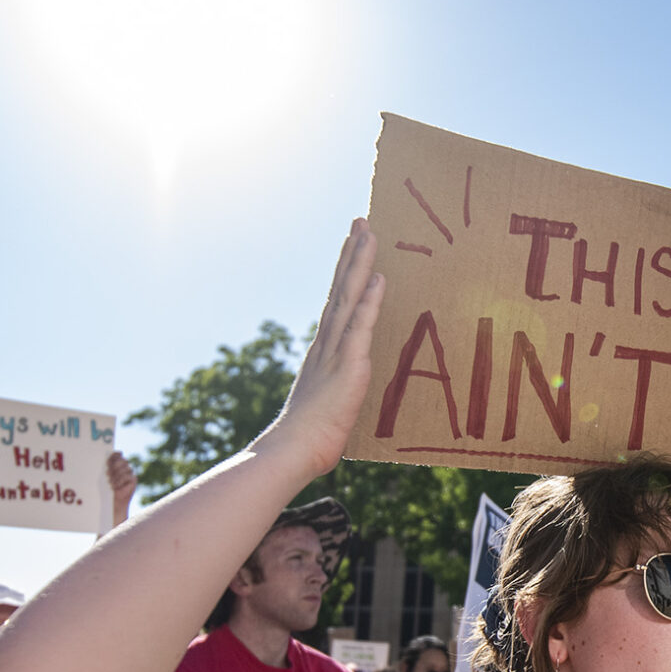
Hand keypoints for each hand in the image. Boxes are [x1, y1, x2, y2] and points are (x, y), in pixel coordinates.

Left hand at [107, 452, 137, 525]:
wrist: (114, 502)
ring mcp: (130, 473)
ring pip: (126, 468)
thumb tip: (105, 461)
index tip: (110, 458)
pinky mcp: (133, 480)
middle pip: (123, 460)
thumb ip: (107, 468)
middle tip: (107, 474)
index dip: (115, 455)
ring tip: (111, 483)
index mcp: (117, 464)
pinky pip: (128, 476)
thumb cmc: (108, 489)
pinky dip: (120, 481)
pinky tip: (116, 486)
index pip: (118, 455)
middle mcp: (125, 467)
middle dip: (115, 467)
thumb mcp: (105, 477)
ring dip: (117, 476)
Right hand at [268, 221, 385, 468]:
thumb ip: (338, 390)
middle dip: (352, 253)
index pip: (337, 302)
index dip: (346, 273)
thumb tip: (344, 393)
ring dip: (359, 263)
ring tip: (369, 233)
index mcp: (324, 350)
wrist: (293, 449)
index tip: (353, 245)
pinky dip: (369, 301)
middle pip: (340, 288)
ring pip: (349, 297)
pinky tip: (377, 277)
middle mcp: (327, 342)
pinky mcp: (348, 365)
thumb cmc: (311, 436)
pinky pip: (360, 327)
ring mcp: (335, 351)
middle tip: (361, 221)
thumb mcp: (330, 404)